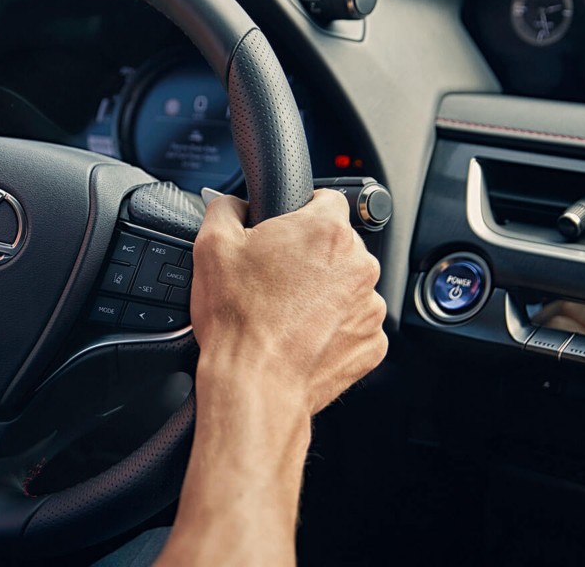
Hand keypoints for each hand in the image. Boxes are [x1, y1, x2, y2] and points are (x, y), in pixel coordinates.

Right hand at [191, 189, 387, 414]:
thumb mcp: (211, 246)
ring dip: (324, 294)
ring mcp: (370, 306)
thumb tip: (233, 204)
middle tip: (275, 280)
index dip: (300, 213)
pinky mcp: (372, 342)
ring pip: (347, 286)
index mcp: (326, 230)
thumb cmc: (237, 319)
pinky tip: (302, 337)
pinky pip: (354, 324)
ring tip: (286, 314)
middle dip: (311, 257)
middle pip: (338, 246)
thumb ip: (226, 208)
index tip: (285, 234)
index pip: (326, 199)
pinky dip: (333, 329)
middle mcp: (359, 264)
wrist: (255, 385)